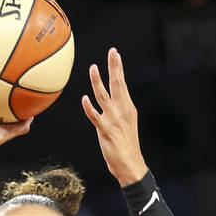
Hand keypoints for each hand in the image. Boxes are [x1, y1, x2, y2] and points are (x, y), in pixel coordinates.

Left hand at [81, 48, 146, 185]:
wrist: (130, 164)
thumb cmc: (126, 144)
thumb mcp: (126, 122)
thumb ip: (119, 109)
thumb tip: (111, 98)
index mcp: (128, 108)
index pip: (121, 84)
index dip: (118, 68)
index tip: (115, 53)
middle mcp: (122, 111)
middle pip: (117, 85)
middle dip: (114, 67)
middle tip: (112, 52)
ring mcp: (113, 120)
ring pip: (104, 96)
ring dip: (98, 81)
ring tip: (93, 68)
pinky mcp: (105, 130)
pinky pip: (95, 116)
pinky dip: (89, 107)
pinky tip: (84, 98)